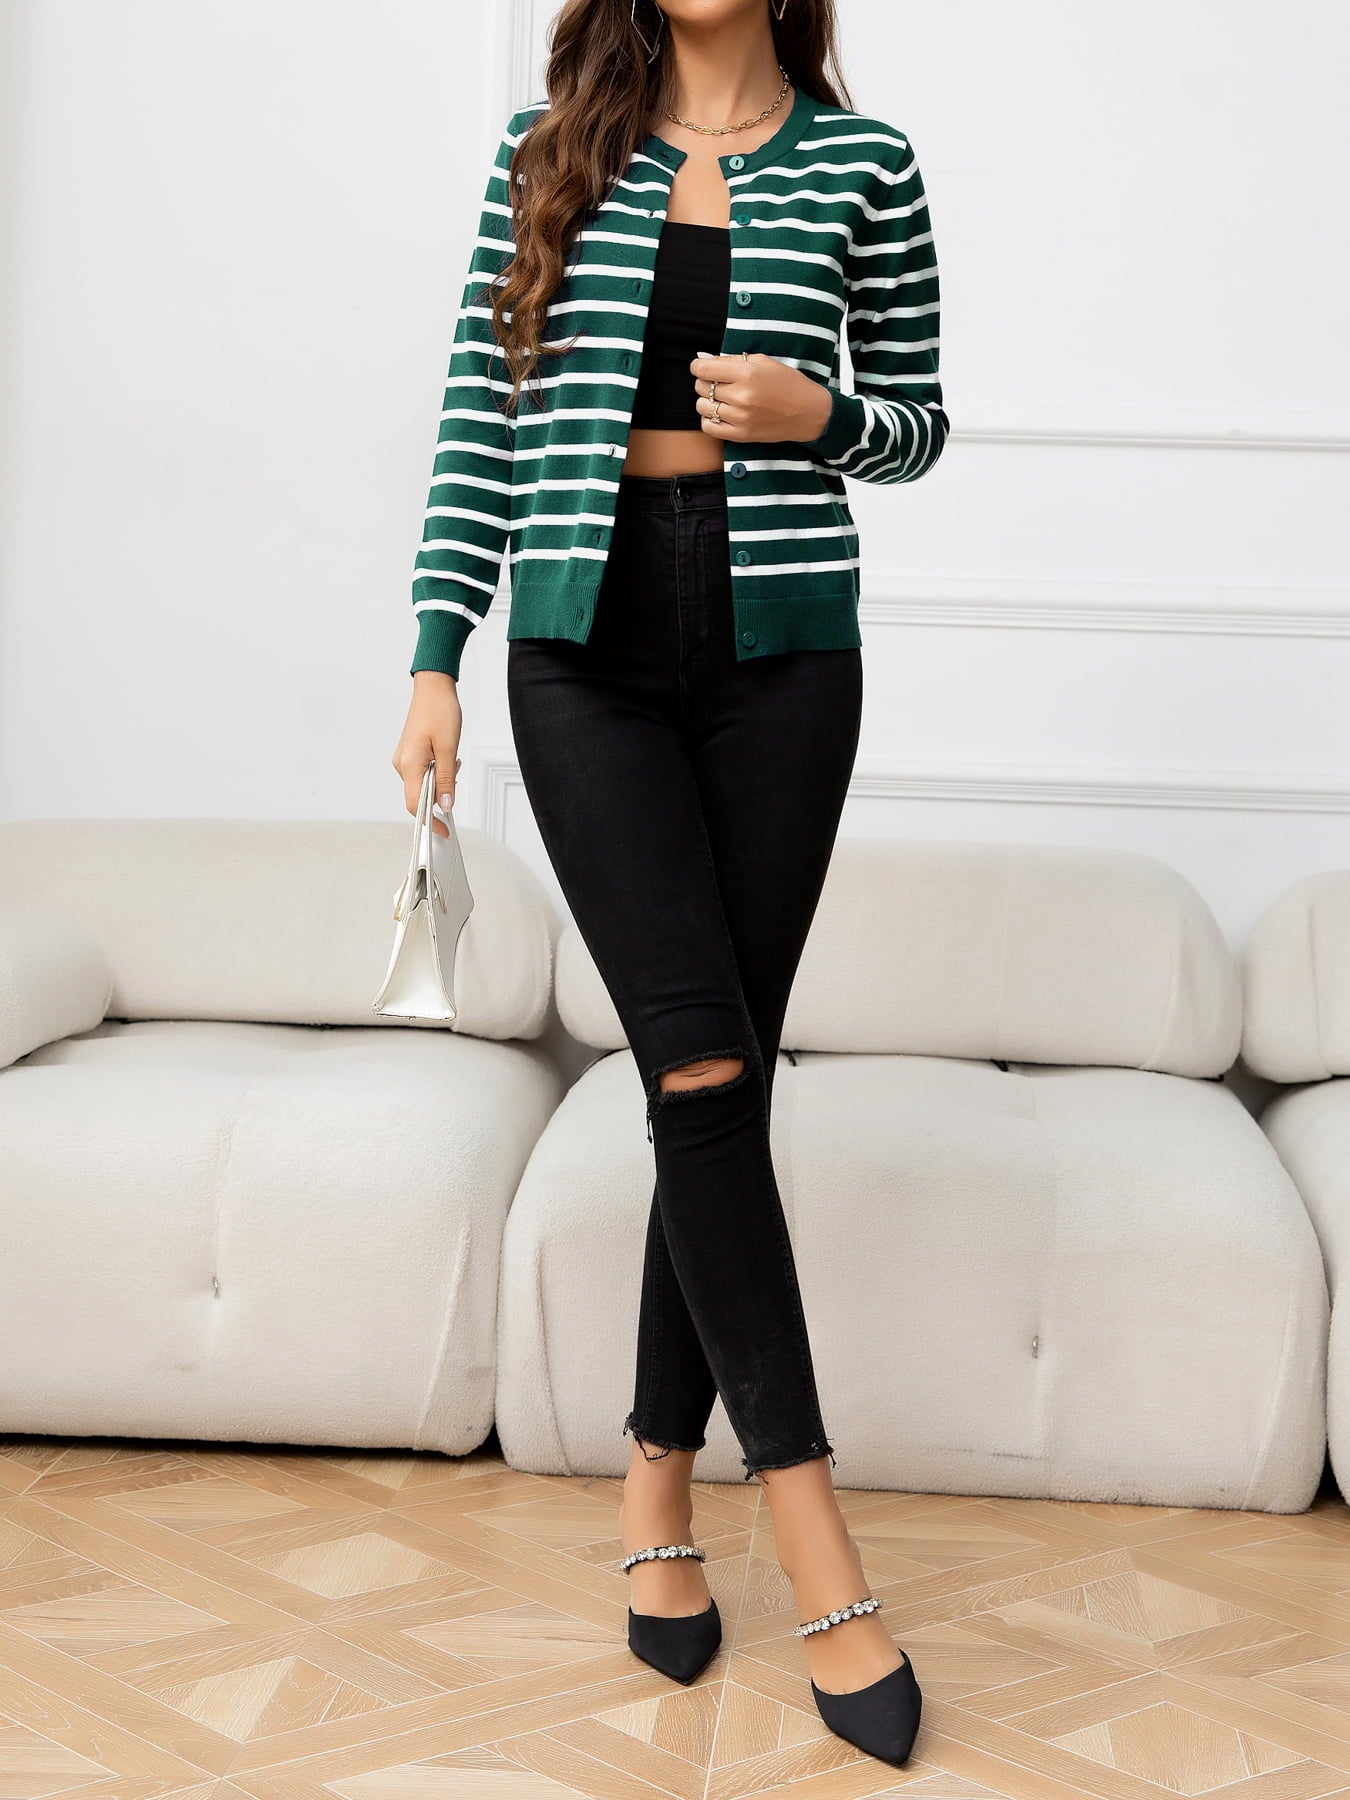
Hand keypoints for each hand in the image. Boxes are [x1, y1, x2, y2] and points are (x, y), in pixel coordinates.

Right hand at [393, 671, 461, 838]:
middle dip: (439, 796)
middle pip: (418, 797)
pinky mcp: (409, 755)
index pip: (415, 804)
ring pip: (422, 785)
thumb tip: (446, 803)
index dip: (429, 821)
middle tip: (456, 777)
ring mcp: (404, 760)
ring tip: (452, 759)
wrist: (433, 688)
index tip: (443, 830)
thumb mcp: (449, 747)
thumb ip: (447, 779)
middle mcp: (402, 764)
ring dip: (440, 782)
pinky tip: (446, 757)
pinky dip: (436, 773)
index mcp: (409, 764)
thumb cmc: (439, 711)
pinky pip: (422, 774)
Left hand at [689, 351, 832, 443]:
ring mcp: (739, 417)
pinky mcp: (741, 435)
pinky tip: (721, 413)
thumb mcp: (764, 362)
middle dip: (705, 381)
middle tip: (719, 381)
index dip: (697, 366)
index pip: (703, 369)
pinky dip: (709, 419)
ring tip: (722, 398)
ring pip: (702, 407)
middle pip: (701, 387)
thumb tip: (702, 358)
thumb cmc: (788, 384)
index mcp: (747, 373)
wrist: (808, 413)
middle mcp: (741, 396)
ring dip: (707, 400)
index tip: (701, 367)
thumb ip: (731, 359)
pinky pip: (708, 427)